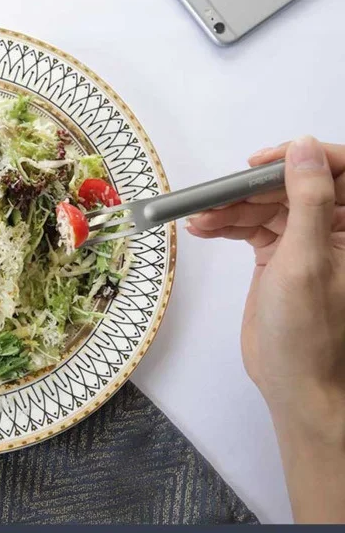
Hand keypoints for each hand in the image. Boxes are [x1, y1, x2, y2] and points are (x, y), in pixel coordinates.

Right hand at [187, 137, 344, 521]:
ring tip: (200, 218)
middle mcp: (334, 229)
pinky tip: (203, 228)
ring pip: (266, 206)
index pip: (338, 171)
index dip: (301, 158)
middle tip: (217, 195)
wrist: (295, 383)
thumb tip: (305, 149)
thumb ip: (308, 201)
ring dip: (231, 208)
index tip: (262, 163)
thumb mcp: (307, 261)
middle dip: (252, 188)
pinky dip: (226, 226)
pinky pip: (251, 228)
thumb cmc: (310, 333)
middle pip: (292, 186)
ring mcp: (304, 243)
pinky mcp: (278, 258)